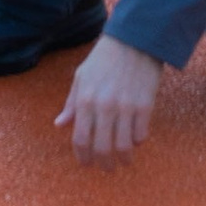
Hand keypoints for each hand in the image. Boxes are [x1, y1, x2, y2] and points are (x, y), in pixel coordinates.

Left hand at [54, 34, 161, 166]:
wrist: (134, 39)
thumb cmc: (105, 57)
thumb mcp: (82, 76)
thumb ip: (72, 103)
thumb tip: (60, 125)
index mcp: (86, 99)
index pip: (81, 139)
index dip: (83, 157)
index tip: (86, 163)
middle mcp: (104, 106)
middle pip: (102, 149)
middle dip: (103, 164)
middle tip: (106, 167)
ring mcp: (126, 107)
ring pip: (123, 147)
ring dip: (123, 159)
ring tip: (123, 161)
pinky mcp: (145, 105)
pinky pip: (141, 135)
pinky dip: (137, 142)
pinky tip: (135, 139)